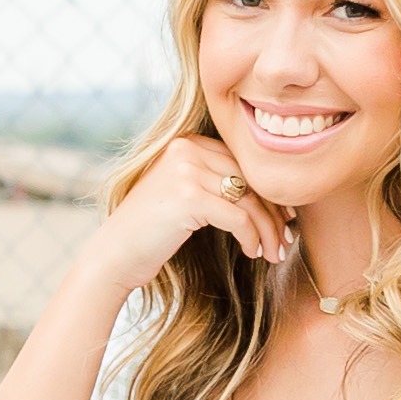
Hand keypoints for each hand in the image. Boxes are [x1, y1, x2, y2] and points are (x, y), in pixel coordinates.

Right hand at [98, 131, 290, 283]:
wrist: (114, 256)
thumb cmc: (151, 233)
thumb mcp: (184, 196)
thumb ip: (215, 183)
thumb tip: (272, 195)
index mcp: (186, 142)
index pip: (242, 163)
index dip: (268, 192)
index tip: (285, 218)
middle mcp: (186, 148)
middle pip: (250, 179)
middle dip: (274, 213)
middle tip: (286, 239)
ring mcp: (185, 170)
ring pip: (249, 200)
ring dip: (268, 231)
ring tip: (274, 252)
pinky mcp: (188, 197)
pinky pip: (239, 218)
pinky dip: (252, 238)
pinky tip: (252, 253)